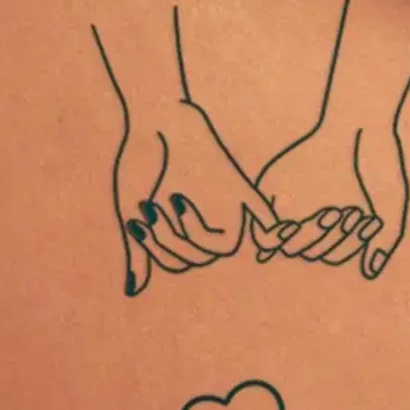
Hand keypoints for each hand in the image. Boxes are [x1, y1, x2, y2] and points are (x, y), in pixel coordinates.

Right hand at [119, 99, 287, 296]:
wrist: (157, 118)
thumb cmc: (141, 162)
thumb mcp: (132, 211)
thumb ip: (139, 252)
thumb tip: (135, 291)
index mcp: (182, 231)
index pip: (178, 263)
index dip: (157, 250)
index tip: (137, 220)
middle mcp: (207, 224)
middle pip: (196, 260)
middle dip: (168, 239)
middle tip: (151, 207)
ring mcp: (227, 209)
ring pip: (220, 250)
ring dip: (191, 232)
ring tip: (174, 200)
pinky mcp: (243, 189)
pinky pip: (264, 218)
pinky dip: (270, 230)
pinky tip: (277, 233)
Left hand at [251, 128, 386, 275]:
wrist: (357, 121)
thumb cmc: (378, 162)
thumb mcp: (390, 204)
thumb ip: (385, 240)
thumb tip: (370, 271)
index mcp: (336, 228)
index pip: (333, 255)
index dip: (347, 246)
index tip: (365, 219)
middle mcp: (311, 221)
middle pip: (312, 253)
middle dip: (332, 239)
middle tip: (348, 211)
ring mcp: (290, 209)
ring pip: (290, 248)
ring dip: (310, 238)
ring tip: (332, 212)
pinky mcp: (271, 196)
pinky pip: (265, 233)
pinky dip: (276, 237)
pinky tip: (293, 224)